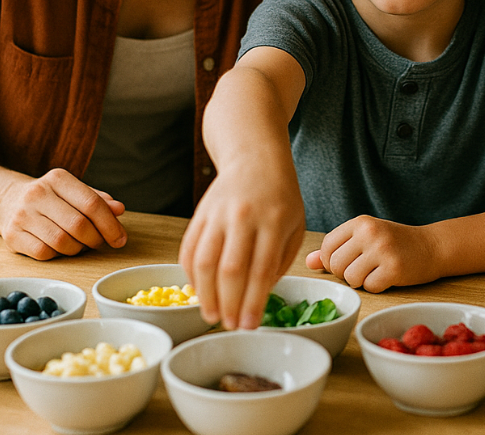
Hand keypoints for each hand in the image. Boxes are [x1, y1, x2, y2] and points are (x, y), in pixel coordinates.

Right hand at [0, 167, 126, 259]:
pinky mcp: (12, 235)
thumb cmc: (51, 198)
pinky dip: (58, 255)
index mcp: (58, 178)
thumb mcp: (74, 191)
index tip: (120, 239)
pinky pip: (44, 253)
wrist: (8, 201)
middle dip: (95, 239)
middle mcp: (37, 193)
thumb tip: (119, 209)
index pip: (92, 203)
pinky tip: (59, 248)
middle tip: (99, 243)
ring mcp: (22, 215)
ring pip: (62, 242)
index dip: (110, 225)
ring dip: (78, 249)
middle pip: (78, 225)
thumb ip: (98, 200)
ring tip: (80, 244)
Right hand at [179, 167, 304, 329]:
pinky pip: (189, 249)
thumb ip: (280, 261)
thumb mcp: (295, 225)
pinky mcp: (199, 214)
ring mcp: (218, 214)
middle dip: (228, 304)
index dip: (253, 302)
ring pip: (204, 261)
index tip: (249, 325)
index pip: (261, 270)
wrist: (255, 157)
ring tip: (210, 315)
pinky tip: (199, 291)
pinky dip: (190, 275)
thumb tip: (258, 295)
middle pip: (230, 269)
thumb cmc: (281, 197)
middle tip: (229, 326)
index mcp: (274, 221)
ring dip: (205, 295)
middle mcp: (244, 217)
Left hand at [306, 216, 439, 292]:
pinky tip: (387, 276)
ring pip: (350, 278)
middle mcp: (370, 232)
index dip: (331, 261)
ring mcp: (382, 250)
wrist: (432, 246)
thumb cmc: (395, 243)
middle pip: (336, 265)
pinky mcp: (394, 268)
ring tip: (374, 272)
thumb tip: (308, 262)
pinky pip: (370, 287)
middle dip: (345, 274)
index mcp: (360, 222)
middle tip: (362, 269)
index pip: (327, 246)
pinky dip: (377, 287)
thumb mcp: (365, 238)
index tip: (346, 262)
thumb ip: (337, 248)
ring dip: (360, 282)